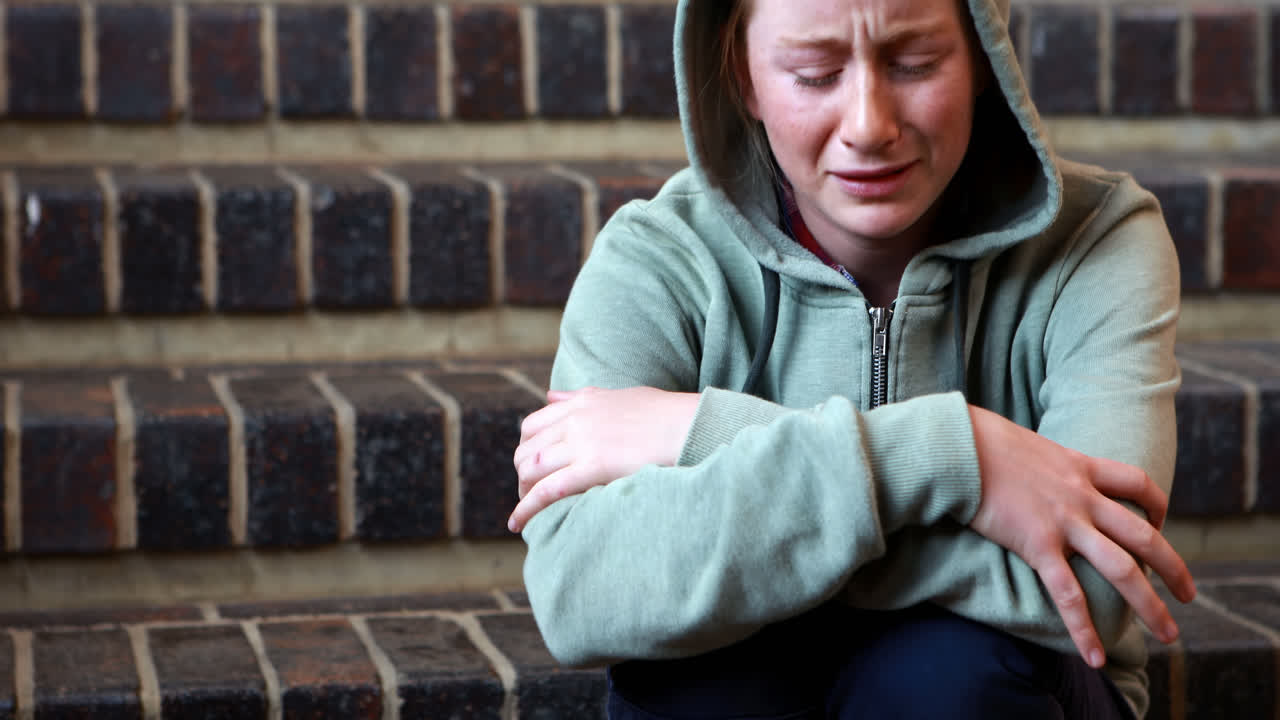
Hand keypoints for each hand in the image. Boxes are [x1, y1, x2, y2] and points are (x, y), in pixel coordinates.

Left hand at [509, 387, 700, 532]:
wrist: (690, 425)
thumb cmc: (665, 414)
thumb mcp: (619, 395)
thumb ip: (582, 396)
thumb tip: (551, 394)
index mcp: (582, 401)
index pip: (533, 425)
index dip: (526, 449)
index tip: (532, 467)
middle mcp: (575, 419)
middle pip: (526, 449)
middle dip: (521, 474)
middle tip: (530, 493)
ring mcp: (582, 442)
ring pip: (530, 469)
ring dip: (523, 492)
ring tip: (527, 510)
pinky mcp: (593, 466)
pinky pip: (546, 490)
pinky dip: (526, 508)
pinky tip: (517, 523)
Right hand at [967, 405, 1195, 667]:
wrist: (958, 446)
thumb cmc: (980, 441)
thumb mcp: (1026, 444)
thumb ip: (1041, 462)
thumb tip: (1028, 464)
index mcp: (1081, 467)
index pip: (1138, 484)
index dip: (1156, 506)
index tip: (1158, 523)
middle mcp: (1082, 496)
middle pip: (1146, 536)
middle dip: (1174, 570)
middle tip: (1189, 596)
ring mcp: (1064, 521)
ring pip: (1123, 568)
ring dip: (1151, 605)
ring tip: (1168, 634)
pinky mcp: (1037, 544)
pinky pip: (1068, 594)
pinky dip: (1084, 629)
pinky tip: (1094, 656)